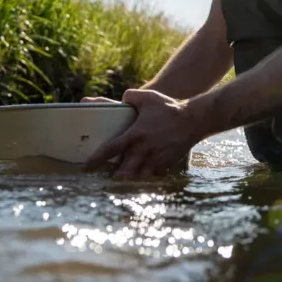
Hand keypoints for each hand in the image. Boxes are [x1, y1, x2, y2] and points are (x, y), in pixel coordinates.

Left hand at [83, 89, 202, 178]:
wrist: (194, 120)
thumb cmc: (169, 108)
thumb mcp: (148, 97)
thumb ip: (132, 96)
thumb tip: (123, 97)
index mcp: (135, 135)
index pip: (110, 150)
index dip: (96, 160)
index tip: (87, 167)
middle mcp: (143, 150)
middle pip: (123, 172)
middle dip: (113, 178)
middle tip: (104, 181)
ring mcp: (155, 159)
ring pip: (137, 178)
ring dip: (128, 182)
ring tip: (120, 186)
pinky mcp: (166, 164)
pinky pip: (152, 176)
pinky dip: (145, 180)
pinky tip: (140, 183)